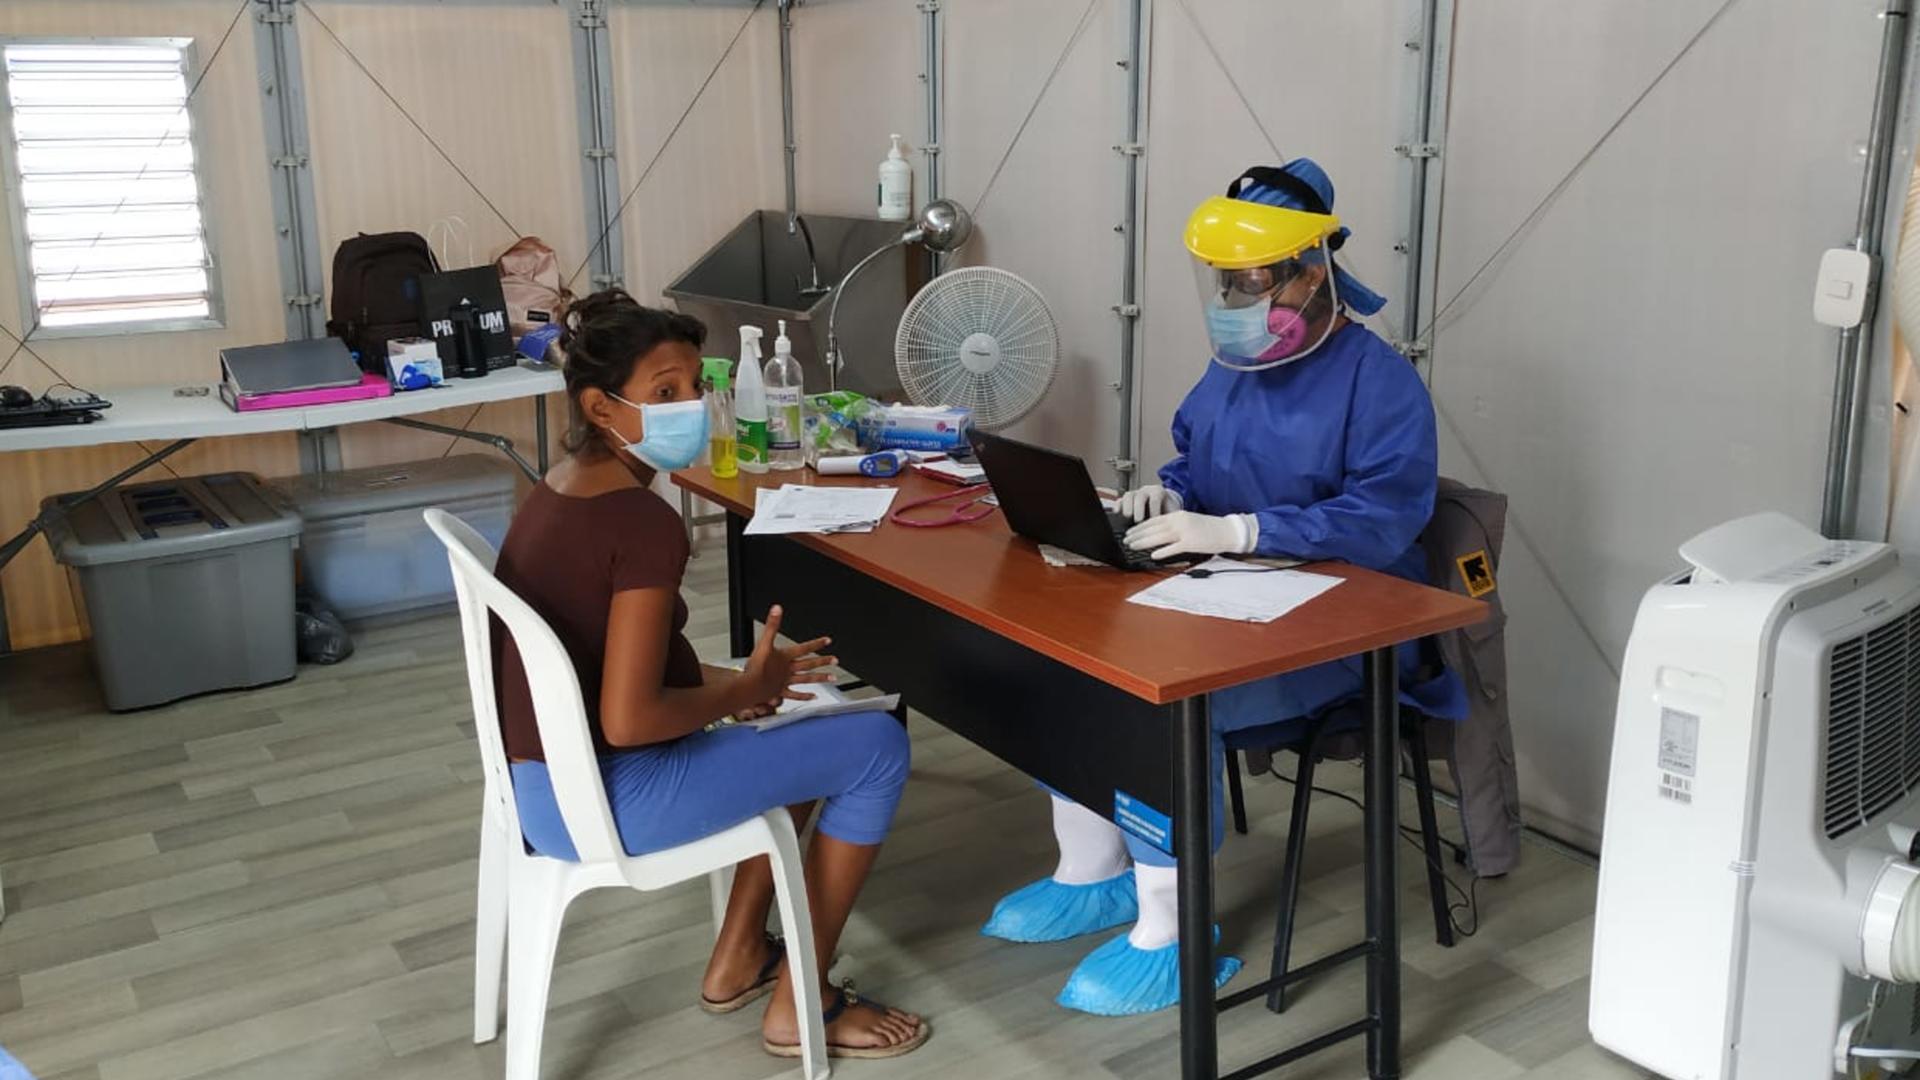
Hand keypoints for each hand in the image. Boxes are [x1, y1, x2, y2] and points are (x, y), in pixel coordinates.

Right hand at [743, 605, 837, 703]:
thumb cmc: (756, 667)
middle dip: (823, 661)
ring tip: (832, 678)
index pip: (804, 648)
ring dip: (820, 678)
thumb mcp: (763, 642)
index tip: (828, 641)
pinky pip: (795, 694)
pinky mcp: (780, 692)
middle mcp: (789, 669)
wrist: (751, 686)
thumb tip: (777, 609)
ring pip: (807, 679)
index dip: (816, 643)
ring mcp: (786, 682)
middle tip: (836, 660)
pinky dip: (805, 696)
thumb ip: (771, 625)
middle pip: (809, 664)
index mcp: (786, 657)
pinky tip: (813, 697)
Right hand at [1115, 484, 1180, 522]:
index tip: (1154, 521)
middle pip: (1140, 496)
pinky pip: (1120, 500)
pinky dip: (1117, 506)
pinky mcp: (1126, 501)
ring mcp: (1135, 494)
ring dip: (1127, 506)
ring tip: (1128, 517)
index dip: (1154, 510)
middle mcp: (1145, 491)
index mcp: (1158, 492)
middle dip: (1139, 508)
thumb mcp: (1173, 512)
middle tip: (1139, 520)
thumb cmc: (1169, 510)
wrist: (1164, 505)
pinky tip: (1117, 513)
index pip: (1155, 498)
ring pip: (1128, 496)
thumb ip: (1172, 519)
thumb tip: (1174, 530)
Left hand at [1124, 511, 1254, 560]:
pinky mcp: (1191, 543)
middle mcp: (1179, 521)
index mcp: (1177, 515)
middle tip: (1126, 540)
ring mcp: (1185, 532)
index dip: (1139, 527)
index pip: (1153, 520)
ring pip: (1160, 537)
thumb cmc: (1208, 528)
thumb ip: (1173, 525)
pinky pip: (1174, 548)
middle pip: (1153, 528)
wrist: (1227, 530)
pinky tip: (1153, 555)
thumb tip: (1156, 533)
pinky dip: (1162, 551)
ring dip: (1144, 542)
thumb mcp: (1188, 521)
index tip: (1129, 532)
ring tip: (1133, 546)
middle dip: (1137, 535)